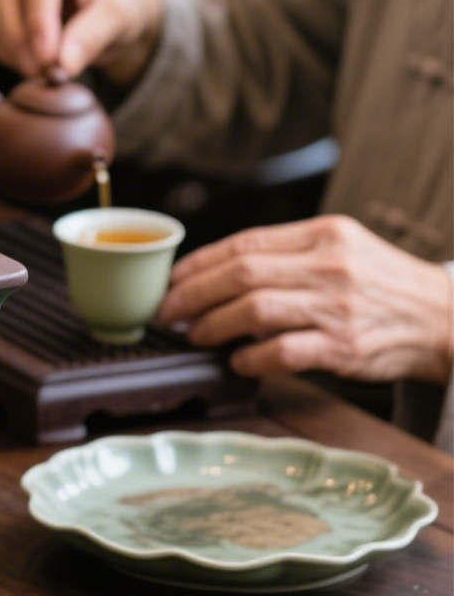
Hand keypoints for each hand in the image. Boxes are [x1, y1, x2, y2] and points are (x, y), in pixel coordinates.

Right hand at [0, 0, 163, 86]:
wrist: (112, 14)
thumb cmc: (120, 5)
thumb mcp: (122, 17)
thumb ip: (94, 36)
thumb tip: (62, 65)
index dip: (39, 22)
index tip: (48, 60)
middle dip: (20, 39)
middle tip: (44, 73)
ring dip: (11, 48)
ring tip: (42, 72)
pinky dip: (4, 51)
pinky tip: (30, 63)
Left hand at [158, 215, 453, 386]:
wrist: (445, 319)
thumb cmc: (382, 285)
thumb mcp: (341, 249)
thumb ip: (287, 254)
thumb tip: (218, 273)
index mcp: (323, 234)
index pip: (245, 243)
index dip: (199, 263)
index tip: (172, 279)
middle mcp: (329, 265)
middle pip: (241, 274)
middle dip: (194, 294)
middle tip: (169, 311)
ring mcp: (338, 306)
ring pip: (255, 309)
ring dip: (214, 325)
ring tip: (195, 335)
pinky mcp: (346, 346)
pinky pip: (283, 351)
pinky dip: (252, 357)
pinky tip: (237, 360)